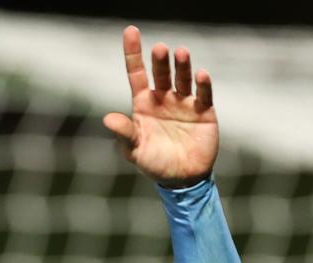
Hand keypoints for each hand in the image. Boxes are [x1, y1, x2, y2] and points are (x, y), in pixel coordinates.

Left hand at [103, 25, 217, 186]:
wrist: (182, 180)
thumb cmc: (155, 164)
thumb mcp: (135, 150)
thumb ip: (125, 133)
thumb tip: (108, 119)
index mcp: (145, 104)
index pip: (137, 74)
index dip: (133, 53)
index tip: (130, 31)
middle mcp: (164, 98)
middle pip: (161, 73)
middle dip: (160, 61)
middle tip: (160, 50)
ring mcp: (184, 103)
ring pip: (182, 78)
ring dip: (182, 66)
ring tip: (181, 53)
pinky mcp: (203, 111)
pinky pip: (203, 94)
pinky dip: (203, 84)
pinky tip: (201, 74)